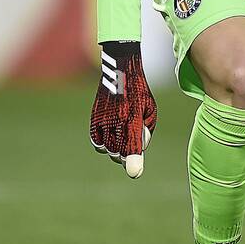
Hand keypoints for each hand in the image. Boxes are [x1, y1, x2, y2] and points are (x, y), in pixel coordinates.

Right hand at [88, 41, 156, 178]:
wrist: (120, 71)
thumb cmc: (140, 93)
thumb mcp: (150, 111)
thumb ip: (145, 134)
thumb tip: (137, 154)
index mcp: (133, 119)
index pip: (133, 146)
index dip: (134, 162)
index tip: (135, 173)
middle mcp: (117, 121)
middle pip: (119, 153)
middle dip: (127, 155)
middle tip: (133, 145)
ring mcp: (103, 120)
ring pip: (107, 149)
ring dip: (115, 150)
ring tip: (122, 139)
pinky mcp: (94, 118)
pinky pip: (96, 141)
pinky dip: (103, 144)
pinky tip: (111, 138)